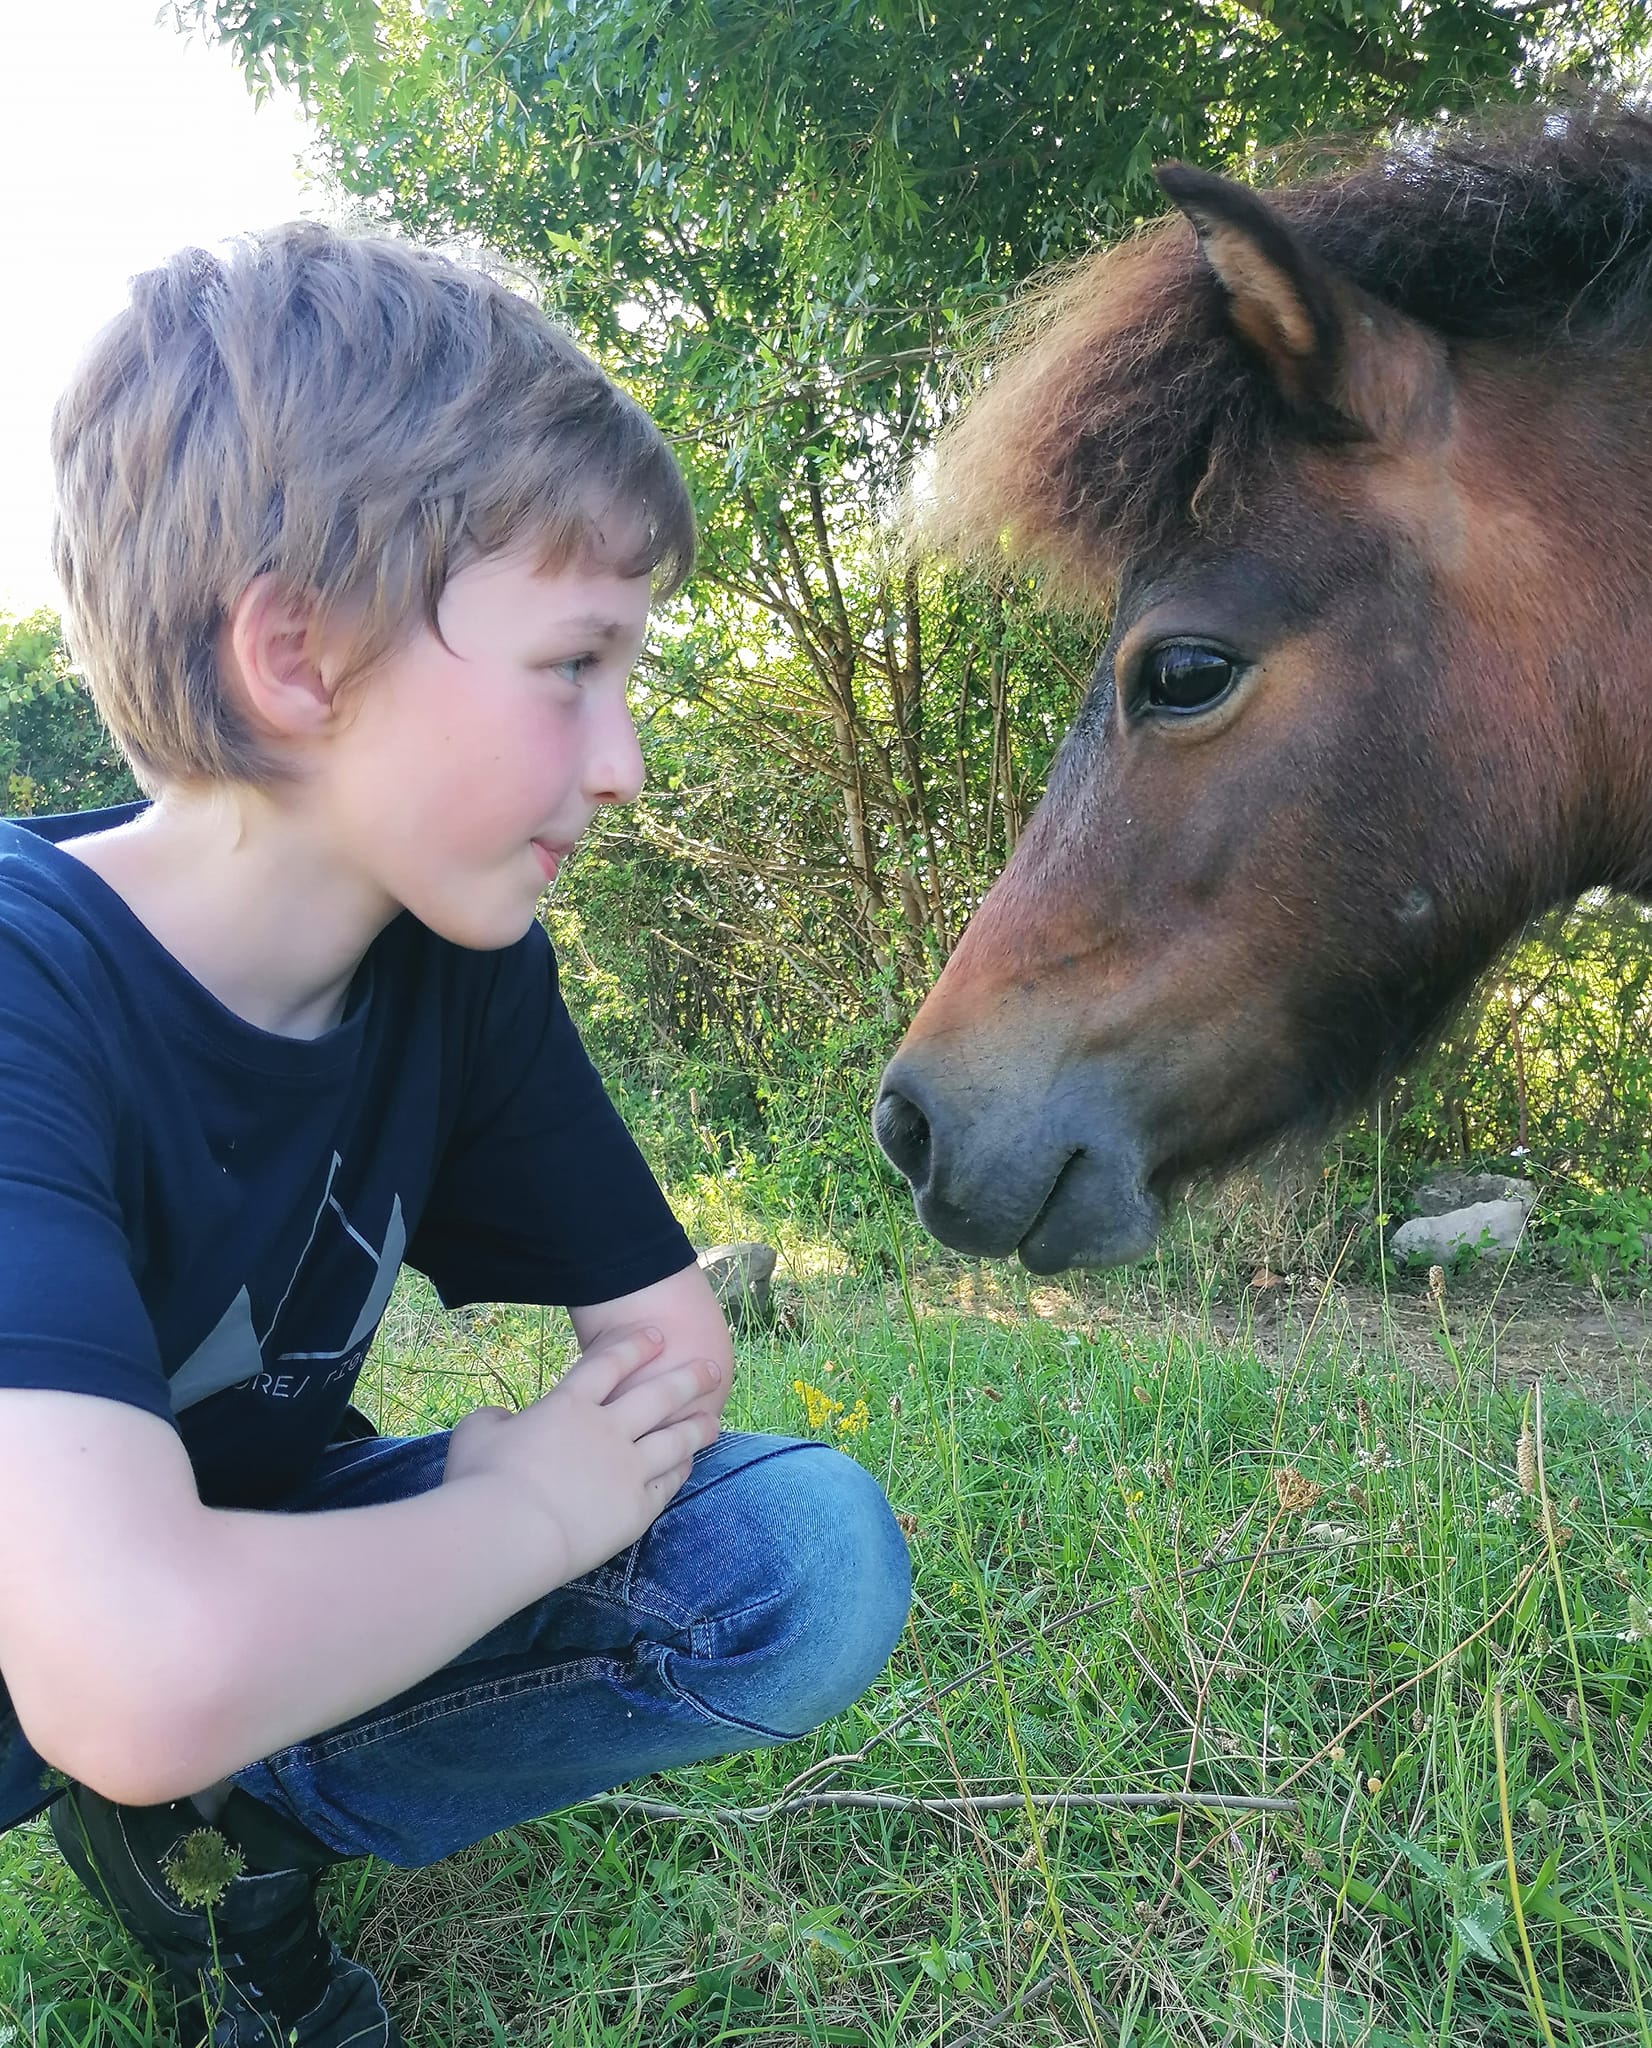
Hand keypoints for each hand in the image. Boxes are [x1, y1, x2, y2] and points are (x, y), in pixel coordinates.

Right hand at [441, 1326, 721, 1583]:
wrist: (508, 1533)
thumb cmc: (481, 1480)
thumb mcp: (475, 1433)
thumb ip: (495, 1420)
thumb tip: (502, 1421)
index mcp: (569, 1405)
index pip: (609, 1365)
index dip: (635, 1347)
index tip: (656, 1335)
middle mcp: (607, 1430)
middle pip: (659, 1396)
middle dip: (688, 1378)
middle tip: (712, 1367)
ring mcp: (628, 1469)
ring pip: (676, 1440)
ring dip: (697, 1427)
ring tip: (712, 1419)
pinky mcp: (636, 1509)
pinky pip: (668, 1483)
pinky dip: (680, 1470)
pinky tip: (688, 1465)